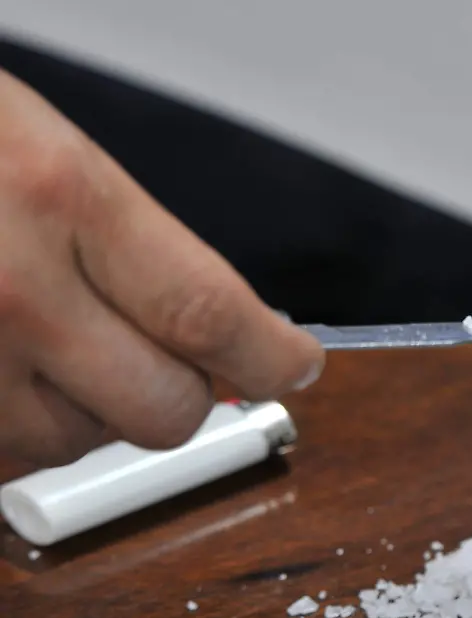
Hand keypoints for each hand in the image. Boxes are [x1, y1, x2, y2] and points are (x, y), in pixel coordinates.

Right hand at [0, 70, 323, 466]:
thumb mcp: (45, 156)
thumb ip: (138, 247)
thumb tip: (232, 331)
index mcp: (57, 196)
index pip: (211, 313)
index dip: (273, 353)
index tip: (297, 363)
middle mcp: (6, 290)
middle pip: (164, 408)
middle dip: (185, 392)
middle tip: (173, 358)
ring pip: (81, 443)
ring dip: (88, 408)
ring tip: (39, 336)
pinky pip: (6, 462)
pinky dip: (20, 431)